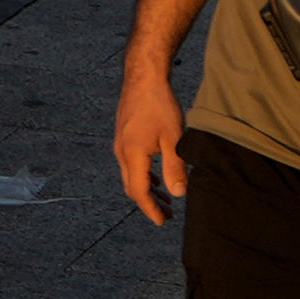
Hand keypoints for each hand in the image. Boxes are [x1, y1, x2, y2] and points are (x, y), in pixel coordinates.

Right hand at [112, 66, 191, 223]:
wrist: (143, 77)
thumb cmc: (159, 105)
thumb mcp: (173, 138)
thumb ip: (175, 168)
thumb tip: (178, 194)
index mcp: (132, 155)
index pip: (139, 191)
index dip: (151, 209)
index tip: (162, 222)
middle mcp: (122, 152)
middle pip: (132, 187)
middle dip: (149, 203)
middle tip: (167, 215)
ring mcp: (121, 143)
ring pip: (132, 175)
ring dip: (147, 190)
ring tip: (165, 200)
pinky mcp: (125, 136)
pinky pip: (131, 164)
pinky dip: (144, 176)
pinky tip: (157, 178)